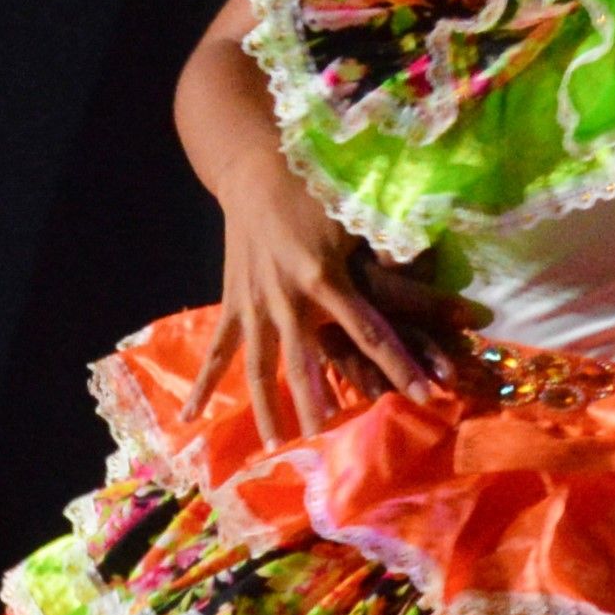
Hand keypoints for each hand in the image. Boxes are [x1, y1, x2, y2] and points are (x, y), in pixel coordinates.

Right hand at [189, 146, 465, 447]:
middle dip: (318, 402)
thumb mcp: (356, 212)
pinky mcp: (232, 304)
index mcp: (324, 279)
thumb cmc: (312, 189)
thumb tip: (425, 263)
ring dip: (267, 407)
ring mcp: (254, 306)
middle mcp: (287, 300)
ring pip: (260, 367)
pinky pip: (218, 351)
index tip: (424, 397)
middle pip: (304, 363)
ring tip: (275, 443)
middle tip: (329, 439)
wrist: (254, 170)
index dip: (400, 366)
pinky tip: (189, 415)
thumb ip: (389, 243)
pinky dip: (204, 383)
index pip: (370, 333)